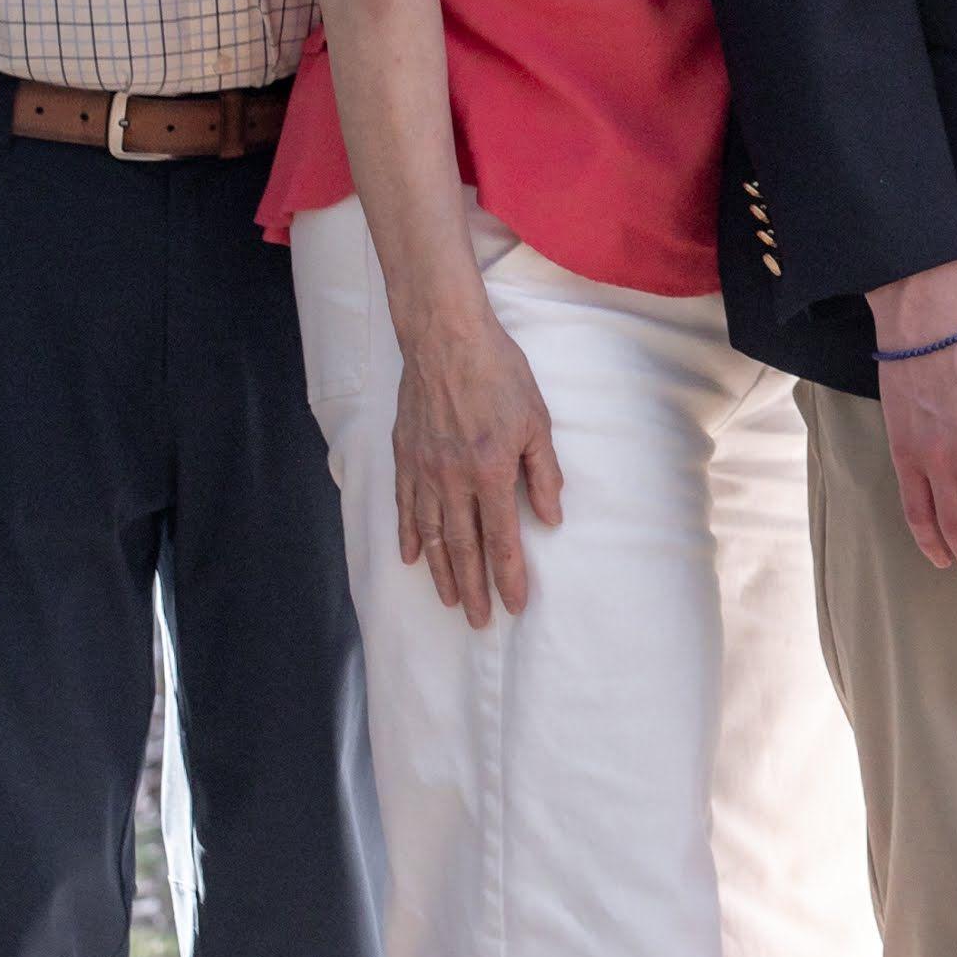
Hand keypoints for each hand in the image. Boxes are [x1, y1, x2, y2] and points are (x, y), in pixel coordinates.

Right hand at [393, 308, 564, 627]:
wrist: (445, 336)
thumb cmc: (498, 372)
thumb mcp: (536, 420)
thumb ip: (542, 473)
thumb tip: (551, 518)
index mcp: (491, 471)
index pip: (501, 540)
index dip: (509, 577)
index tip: (515, 604)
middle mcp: (454, 479)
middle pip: (463, 548)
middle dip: (473, 589)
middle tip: (479, 620)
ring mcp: (424, 470)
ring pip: (431, 536)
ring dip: (441, 572)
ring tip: (449, 599)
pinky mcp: (405, 456)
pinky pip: (405, 507)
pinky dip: (408, 536)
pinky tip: (411, 558)